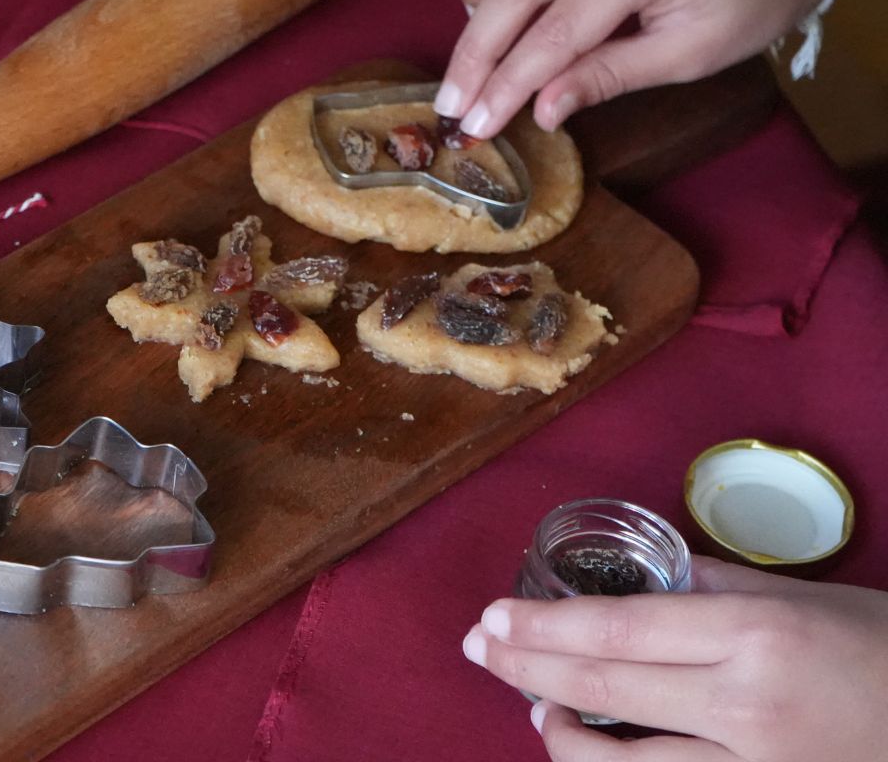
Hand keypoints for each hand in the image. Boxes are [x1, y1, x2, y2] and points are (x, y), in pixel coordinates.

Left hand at [462, 556, 887, 760]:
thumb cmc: (883, 648)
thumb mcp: (798, 595)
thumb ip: (711, 585)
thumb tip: (640, 580)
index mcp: (754, 635)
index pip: (619, 632)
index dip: (544, 627)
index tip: (492, 618)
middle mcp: (746, 707)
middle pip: (607, 692)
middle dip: (527, 670)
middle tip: (477, 648)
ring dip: (562, 735)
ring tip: (531, 706)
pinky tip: (591, 748)